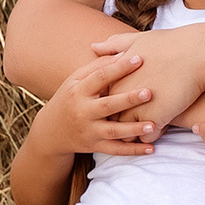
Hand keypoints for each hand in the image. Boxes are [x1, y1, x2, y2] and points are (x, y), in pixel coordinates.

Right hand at [32, 52, 160, 158]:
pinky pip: (116, 150)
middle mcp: (83, 112)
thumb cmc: (70, 98)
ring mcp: (89, 131)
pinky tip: (151, 148)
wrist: (51, 131)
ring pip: (113, 132)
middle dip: (128, 99)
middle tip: (149, 92)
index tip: (139, 59)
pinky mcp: (95, 146)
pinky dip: (133, 151)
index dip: (119, 68)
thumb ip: (97, 67)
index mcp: (79, 91)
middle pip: (107, 105)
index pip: (99, 78)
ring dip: (133, 129)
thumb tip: (124, 53)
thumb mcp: (76, 80)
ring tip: (153, 124)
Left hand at [88, 24, 204, 126]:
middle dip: (121, 121)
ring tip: (150, 125)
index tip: (128, 100)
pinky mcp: (152, 119)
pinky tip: (164, 125)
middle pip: (111, 117)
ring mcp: (134, 107)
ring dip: (136, 131)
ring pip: (126, 131)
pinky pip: (146, 137)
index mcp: (113, 76)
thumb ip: (114, 45)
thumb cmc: (171, 44)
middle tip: (137, 118)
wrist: (198, 54)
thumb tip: (94, 46)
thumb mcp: (138, 40)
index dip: (115, 102)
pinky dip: (154, 134)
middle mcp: (119, 93)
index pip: (103, 98)